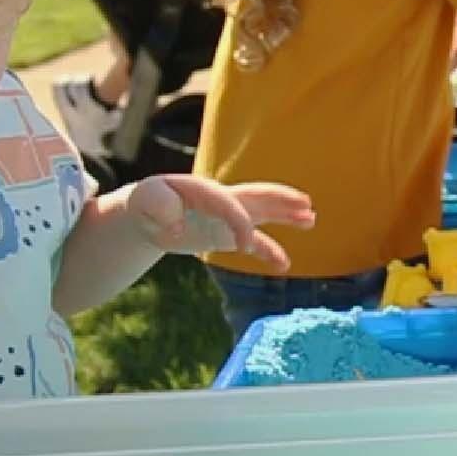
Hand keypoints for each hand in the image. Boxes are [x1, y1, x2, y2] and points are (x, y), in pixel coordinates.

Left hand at [128, 175, 313, 272]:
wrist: (145, 213)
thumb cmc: (145, 203)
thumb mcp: (145, 199)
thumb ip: (160, 205)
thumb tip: (177, 226)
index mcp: (206, 191)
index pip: (231, 204)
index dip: (241, 223)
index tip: (245, 246)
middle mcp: (224, 200)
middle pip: (259, 197)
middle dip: (282, 201)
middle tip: (306, 205)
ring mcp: (229, 216)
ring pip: (265, 214)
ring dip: (287, 215)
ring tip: (311, 218)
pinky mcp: (229, 233)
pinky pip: (256, 242)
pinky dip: (270, 251)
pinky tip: (285, 264)